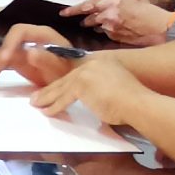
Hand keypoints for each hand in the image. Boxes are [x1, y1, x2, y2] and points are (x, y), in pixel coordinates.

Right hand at [0, 24, 75, 89]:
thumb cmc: (73, 71)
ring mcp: (23, 51)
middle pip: (7, 44)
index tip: (4, 58)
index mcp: (42, 35)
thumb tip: (29, 52)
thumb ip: (49, 60)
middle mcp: (30, 40)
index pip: (20, 31)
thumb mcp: (64, 67)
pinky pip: (3, 65)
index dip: (9, 43)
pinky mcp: (19, 62)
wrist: (77, 81)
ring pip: (2, 55)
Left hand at [32, 54, 151, 127]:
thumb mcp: (116, 87)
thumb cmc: (132, 101)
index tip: (53, 89)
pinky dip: (54, 106)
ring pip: (62, 88)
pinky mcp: (81, 85)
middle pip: (66, 79)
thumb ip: (102, 88)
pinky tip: (46, 112)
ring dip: (47, 98)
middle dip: (50, 89)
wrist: (138, 103)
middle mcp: (92, 64)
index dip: (64, 83)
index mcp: (101, 62)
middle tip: (37, 97)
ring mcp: (86, 73)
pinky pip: (64, 98)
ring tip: (36, 104)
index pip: (77, 74)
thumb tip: (95, 98)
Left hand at [79, 0, 174, 45]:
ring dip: (97, 26)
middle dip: (84, 19)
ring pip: (97, 27)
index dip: (74, 9)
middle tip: (79, 20)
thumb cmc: (150, 12)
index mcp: (113, 2)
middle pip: (89, 18)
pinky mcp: (115, 38)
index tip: (63, 12)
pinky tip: (118, 30)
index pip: (88, 5)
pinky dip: (108, 32)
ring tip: (104, 24)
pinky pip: (107, 34)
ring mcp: (111, 28)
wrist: (161, 28)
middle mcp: (109, 15)